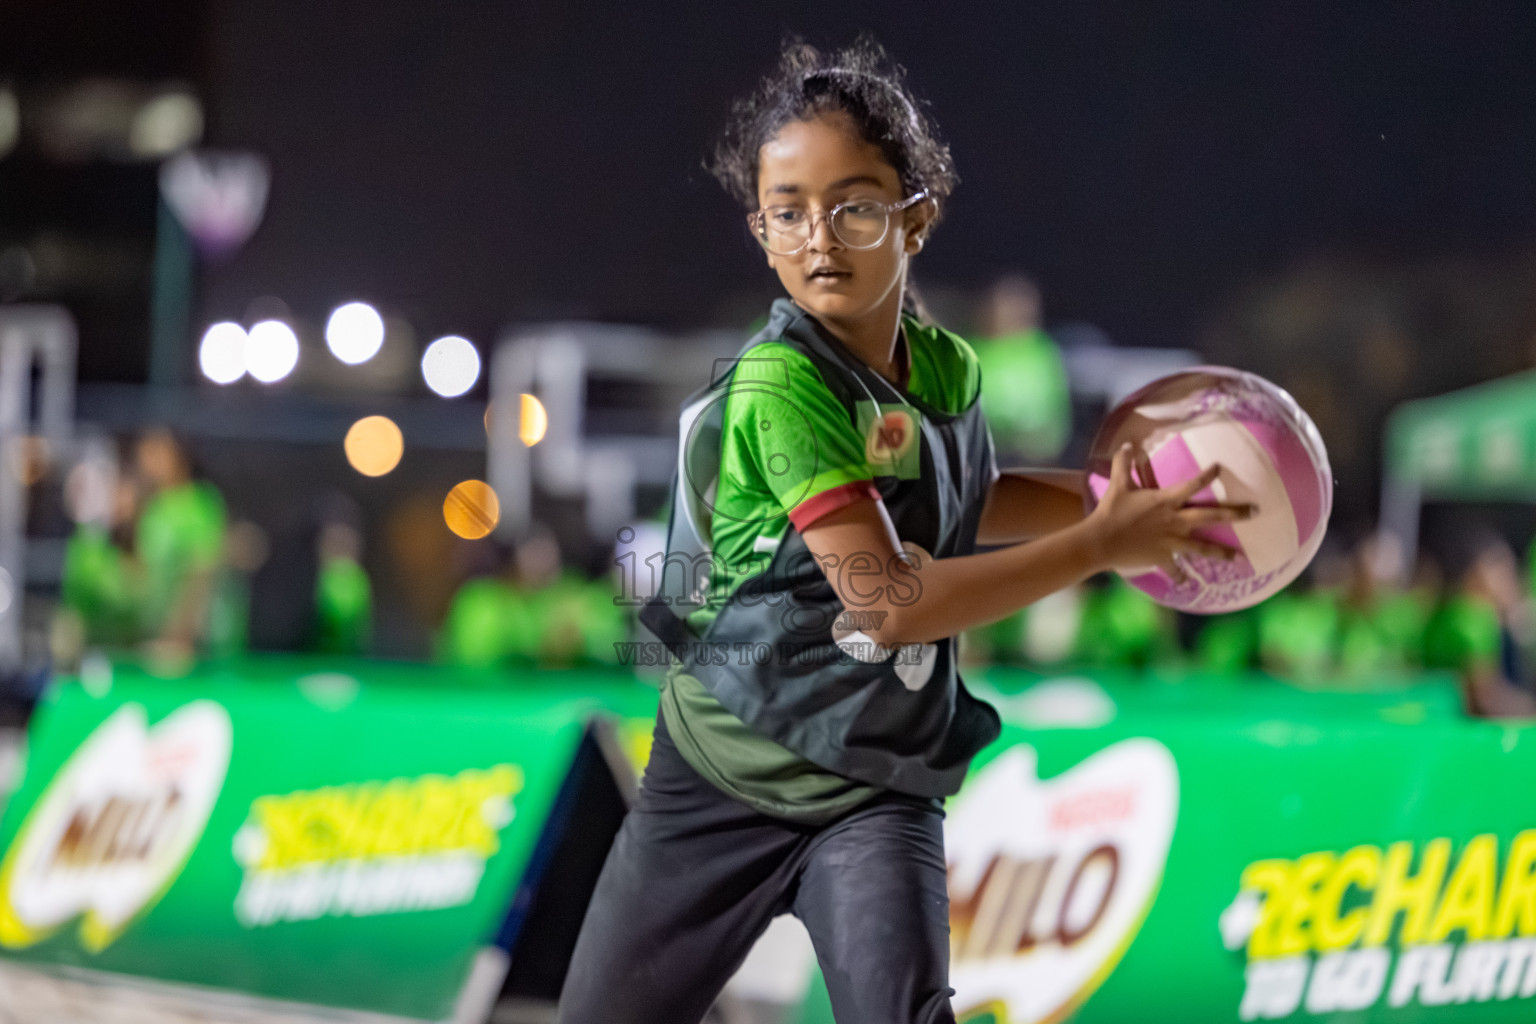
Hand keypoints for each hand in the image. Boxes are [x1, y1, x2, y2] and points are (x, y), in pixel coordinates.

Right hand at [1085, 443, 1255, 581]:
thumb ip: (1124, 463)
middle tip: (1256, 512)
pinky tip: (1186, 583)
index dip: (1207, 475)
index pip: (1193, 485)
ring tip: (1239, 558)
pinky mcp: (1162, 557)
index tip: (1220, 468)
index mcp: (1166, 501)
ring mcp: (1171, 541)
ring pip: (1202, 548)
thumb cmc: (1111, 511)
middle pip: (1211, 516)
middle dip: (1235, 513)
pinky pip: (1175, 568)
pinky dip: (1180, 576)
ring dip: (1222, 553)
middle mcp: (1174, 520)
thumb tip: (1127, 444)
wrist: (1102, 541)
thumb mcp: (1118, 485)